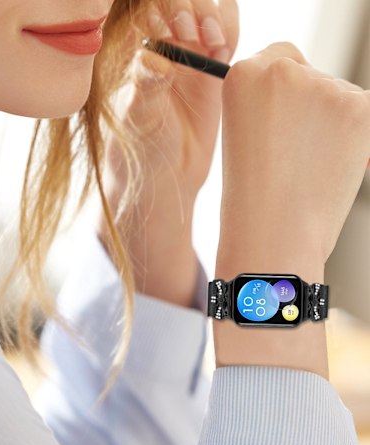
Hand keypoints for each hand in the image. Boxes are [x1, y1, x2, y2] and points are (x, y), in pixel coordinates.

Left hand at [99, 0, 238, 302]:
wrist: (165, 180)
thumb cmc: (138, 151)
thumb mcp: (137, 120)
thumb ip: (144, 86)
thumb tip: (155, 57)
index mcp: (132, 50)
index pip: (147, 5)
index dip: (163, 5)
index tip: (171, 26)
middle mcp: (162, 45)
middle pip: (183, 1)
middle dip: (191, 6)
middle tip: (192, 33)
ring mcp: (189, 55)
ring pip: (208, 11)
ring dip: (214, 16)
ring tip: (212, 45)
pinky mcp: (213, 69)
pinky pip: (226, 34)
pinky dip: (230, 32)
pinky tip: (223, 54)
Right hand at [214, 42, 369, 380]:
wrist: (273, 232)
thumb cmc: (252, 197)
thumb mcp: (241, 139)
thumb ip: (266, 105)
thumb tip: (302, 94)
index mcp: (243, 75)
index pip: (276, 58)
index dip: (280, 91)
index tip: (278, 120)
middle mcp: (283, 70)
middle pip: (309, 74)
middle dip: (306, 105)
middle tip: (292, 151)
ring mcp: (324, 86)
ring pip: (337, 96)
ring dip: (330, 124)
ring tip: (307, 167)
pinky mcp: (360, 107)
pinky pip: (361, 116)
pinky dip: (353, 139)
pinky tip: (330, 167)